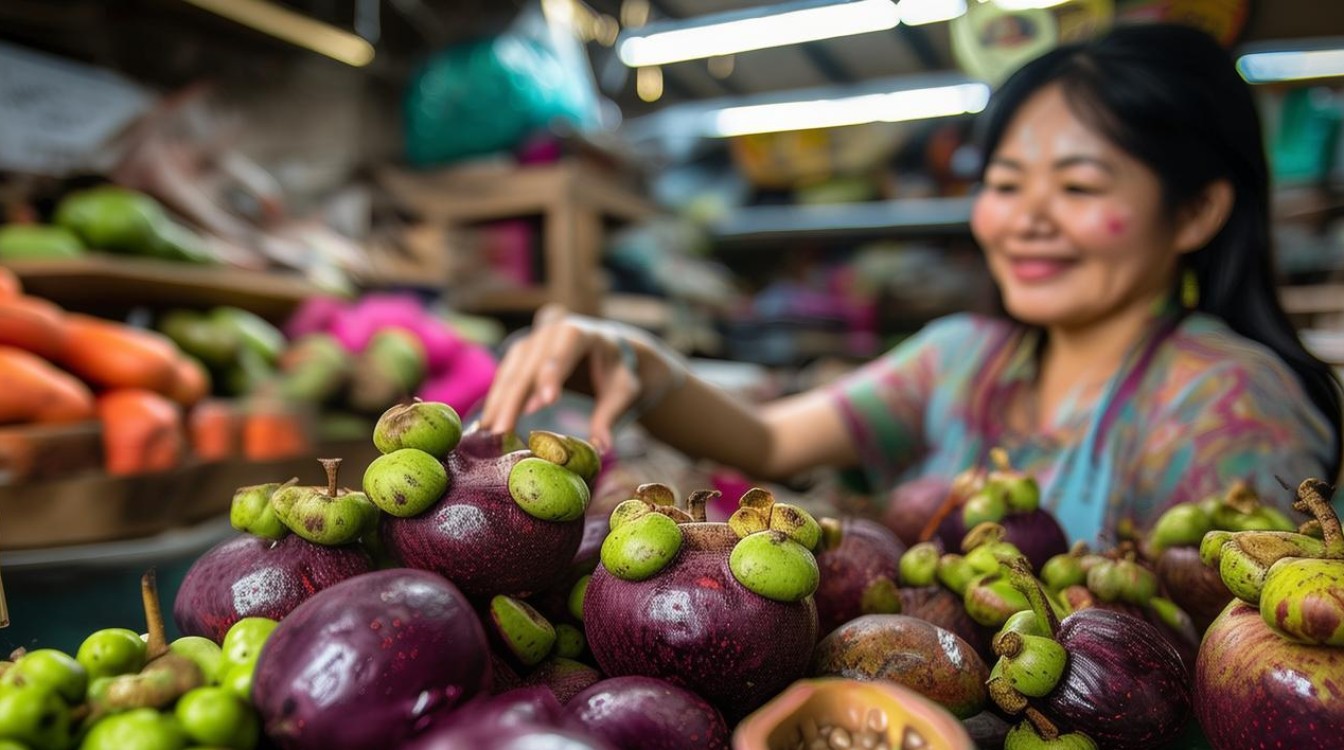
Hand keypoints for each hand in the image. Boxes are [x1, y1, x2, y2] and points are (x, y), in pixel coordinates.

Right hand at [479, 305, 646, 452]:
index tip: (546, 402)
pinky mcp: (518, 357)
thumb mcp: (621, 389)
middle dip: (514, 401)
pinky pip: (504, 379)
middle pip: (528, 367)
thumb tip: (602, 448)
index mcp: (578, 333)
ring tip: (487, 434)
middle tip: (503, 432)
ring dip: (497, 404)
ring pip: (510, 373)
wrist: (604, 349)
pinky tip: (485, 425)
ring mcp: (530, 343)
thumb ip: (610, 414)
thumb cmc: (614, 370)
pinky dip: (494, 401)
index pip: (563, 351)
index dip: (553, 374)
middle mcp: (548, 332)